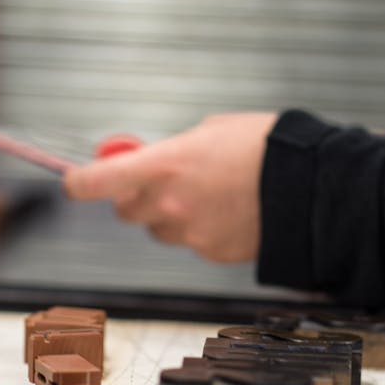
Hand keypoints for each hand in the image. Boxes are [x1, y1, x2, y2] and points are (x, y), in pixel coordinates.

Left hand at [62, 112, 276, 262]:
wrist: (310, 185)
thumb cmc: (263, 146)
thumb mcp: (208, 131)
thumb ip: (168, 148)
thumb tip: (141, 157)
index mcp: (163, 165)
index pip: (96, 182)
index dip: (79, 182)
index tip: (74, 181)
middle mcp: (169, 205)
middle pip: (126, 211)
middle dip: (137, 197)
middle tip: (159, 182)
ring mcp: (190, 234)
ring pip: (162, 229)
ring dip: (172, 215)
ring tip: (212, 193)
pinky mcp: (212, 253)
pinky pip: (194, 242)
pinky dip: (204, 229)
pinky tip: (232, 210)